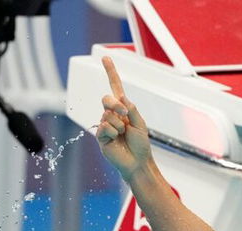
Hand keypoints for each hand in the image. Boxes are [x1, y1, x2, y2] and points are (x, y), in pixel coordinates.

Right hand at [97, 56, 151, 180]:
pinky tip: (116, 139)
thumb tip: (121, 97)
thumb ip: (131, 110)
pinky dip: (113, 132)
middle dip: (115, 105)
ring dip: (119, 125)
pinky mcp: (100, 136)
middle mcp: (112, 115)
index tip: (106, 57)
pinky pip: (104, 127)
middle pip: (107, 99)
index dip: (111, 73)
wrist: (137, 162)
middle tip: (125, 115)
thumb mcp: (140, 124)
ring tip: (124, 135)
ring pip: (107, 115)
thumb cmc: (140, 144)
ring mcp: (105, 125)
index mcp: (123, 109)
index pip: (115, 88)